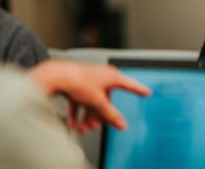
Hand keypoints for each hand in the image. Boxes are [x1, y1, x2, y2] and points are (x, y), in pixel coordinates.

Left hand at [29, 60, 150, 132]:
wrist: (57, 76)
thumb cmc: (78, 80)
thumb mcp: (98, 102)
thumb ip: (110, 115)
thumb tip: (121, 124)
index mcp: (112, 76)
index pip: (130, 85)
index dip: (139, 89)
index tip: (147, 92)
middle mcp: (102, 76)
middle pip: (107, 100)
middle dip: (100, 115)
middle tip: (96, 126)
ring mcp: (90, 80)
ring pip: (93, 101)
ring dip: (88, 116)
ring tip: (82, 127)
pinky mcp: (78, 84)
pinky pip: (82, 100)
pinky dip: (78, 112)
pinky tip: (73, 122)